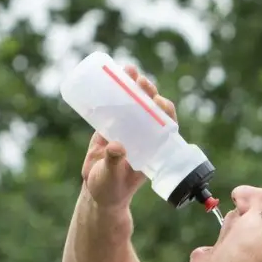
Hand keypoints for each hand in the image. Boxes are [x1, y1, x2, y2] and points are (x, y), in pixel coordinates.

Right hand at [80, 63, 179, 208]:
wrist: (96, 192)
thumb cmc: (109, 189)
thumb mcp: (111, 177)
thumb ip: (114, 162)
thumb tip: (116, 146)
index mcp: (152, 148)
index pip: (166, 125)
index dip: (165, 112)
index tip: (159, 102)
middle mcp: (143, 135)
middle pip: (151, 108)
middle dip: (148, 92)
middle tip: (141, 81)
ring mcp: (127, 128)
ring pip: (134, 102)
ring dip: (133, 85)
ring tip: (129, 70)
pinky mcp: (111, 125)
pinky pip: (115, 104)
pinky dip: (115, 90)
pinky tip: (113, 75)